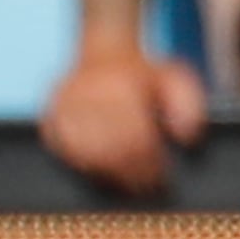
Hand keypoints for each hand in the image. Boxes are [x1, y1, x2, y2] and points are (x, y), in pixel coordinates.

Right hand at [36, 43, 202, 194]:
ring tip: (123, 184)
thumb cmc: (144, 73)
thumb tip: (186, 137)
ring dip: (105, 173)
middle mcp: (89, 92)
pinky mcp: (51, 112)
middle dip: (129, 174)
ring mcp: (66, 103)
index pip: (136, 139)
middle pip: (111, 149)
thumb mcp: (176, 79)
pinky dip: (78, 161)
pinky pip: (60, 146)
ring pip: (84, 151)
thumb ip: (188, 106)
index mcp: (121, 84)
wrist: (106, 49)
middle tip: (144, 189)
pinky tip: (95, 169)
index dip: (149, 165)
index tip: (160, 181)